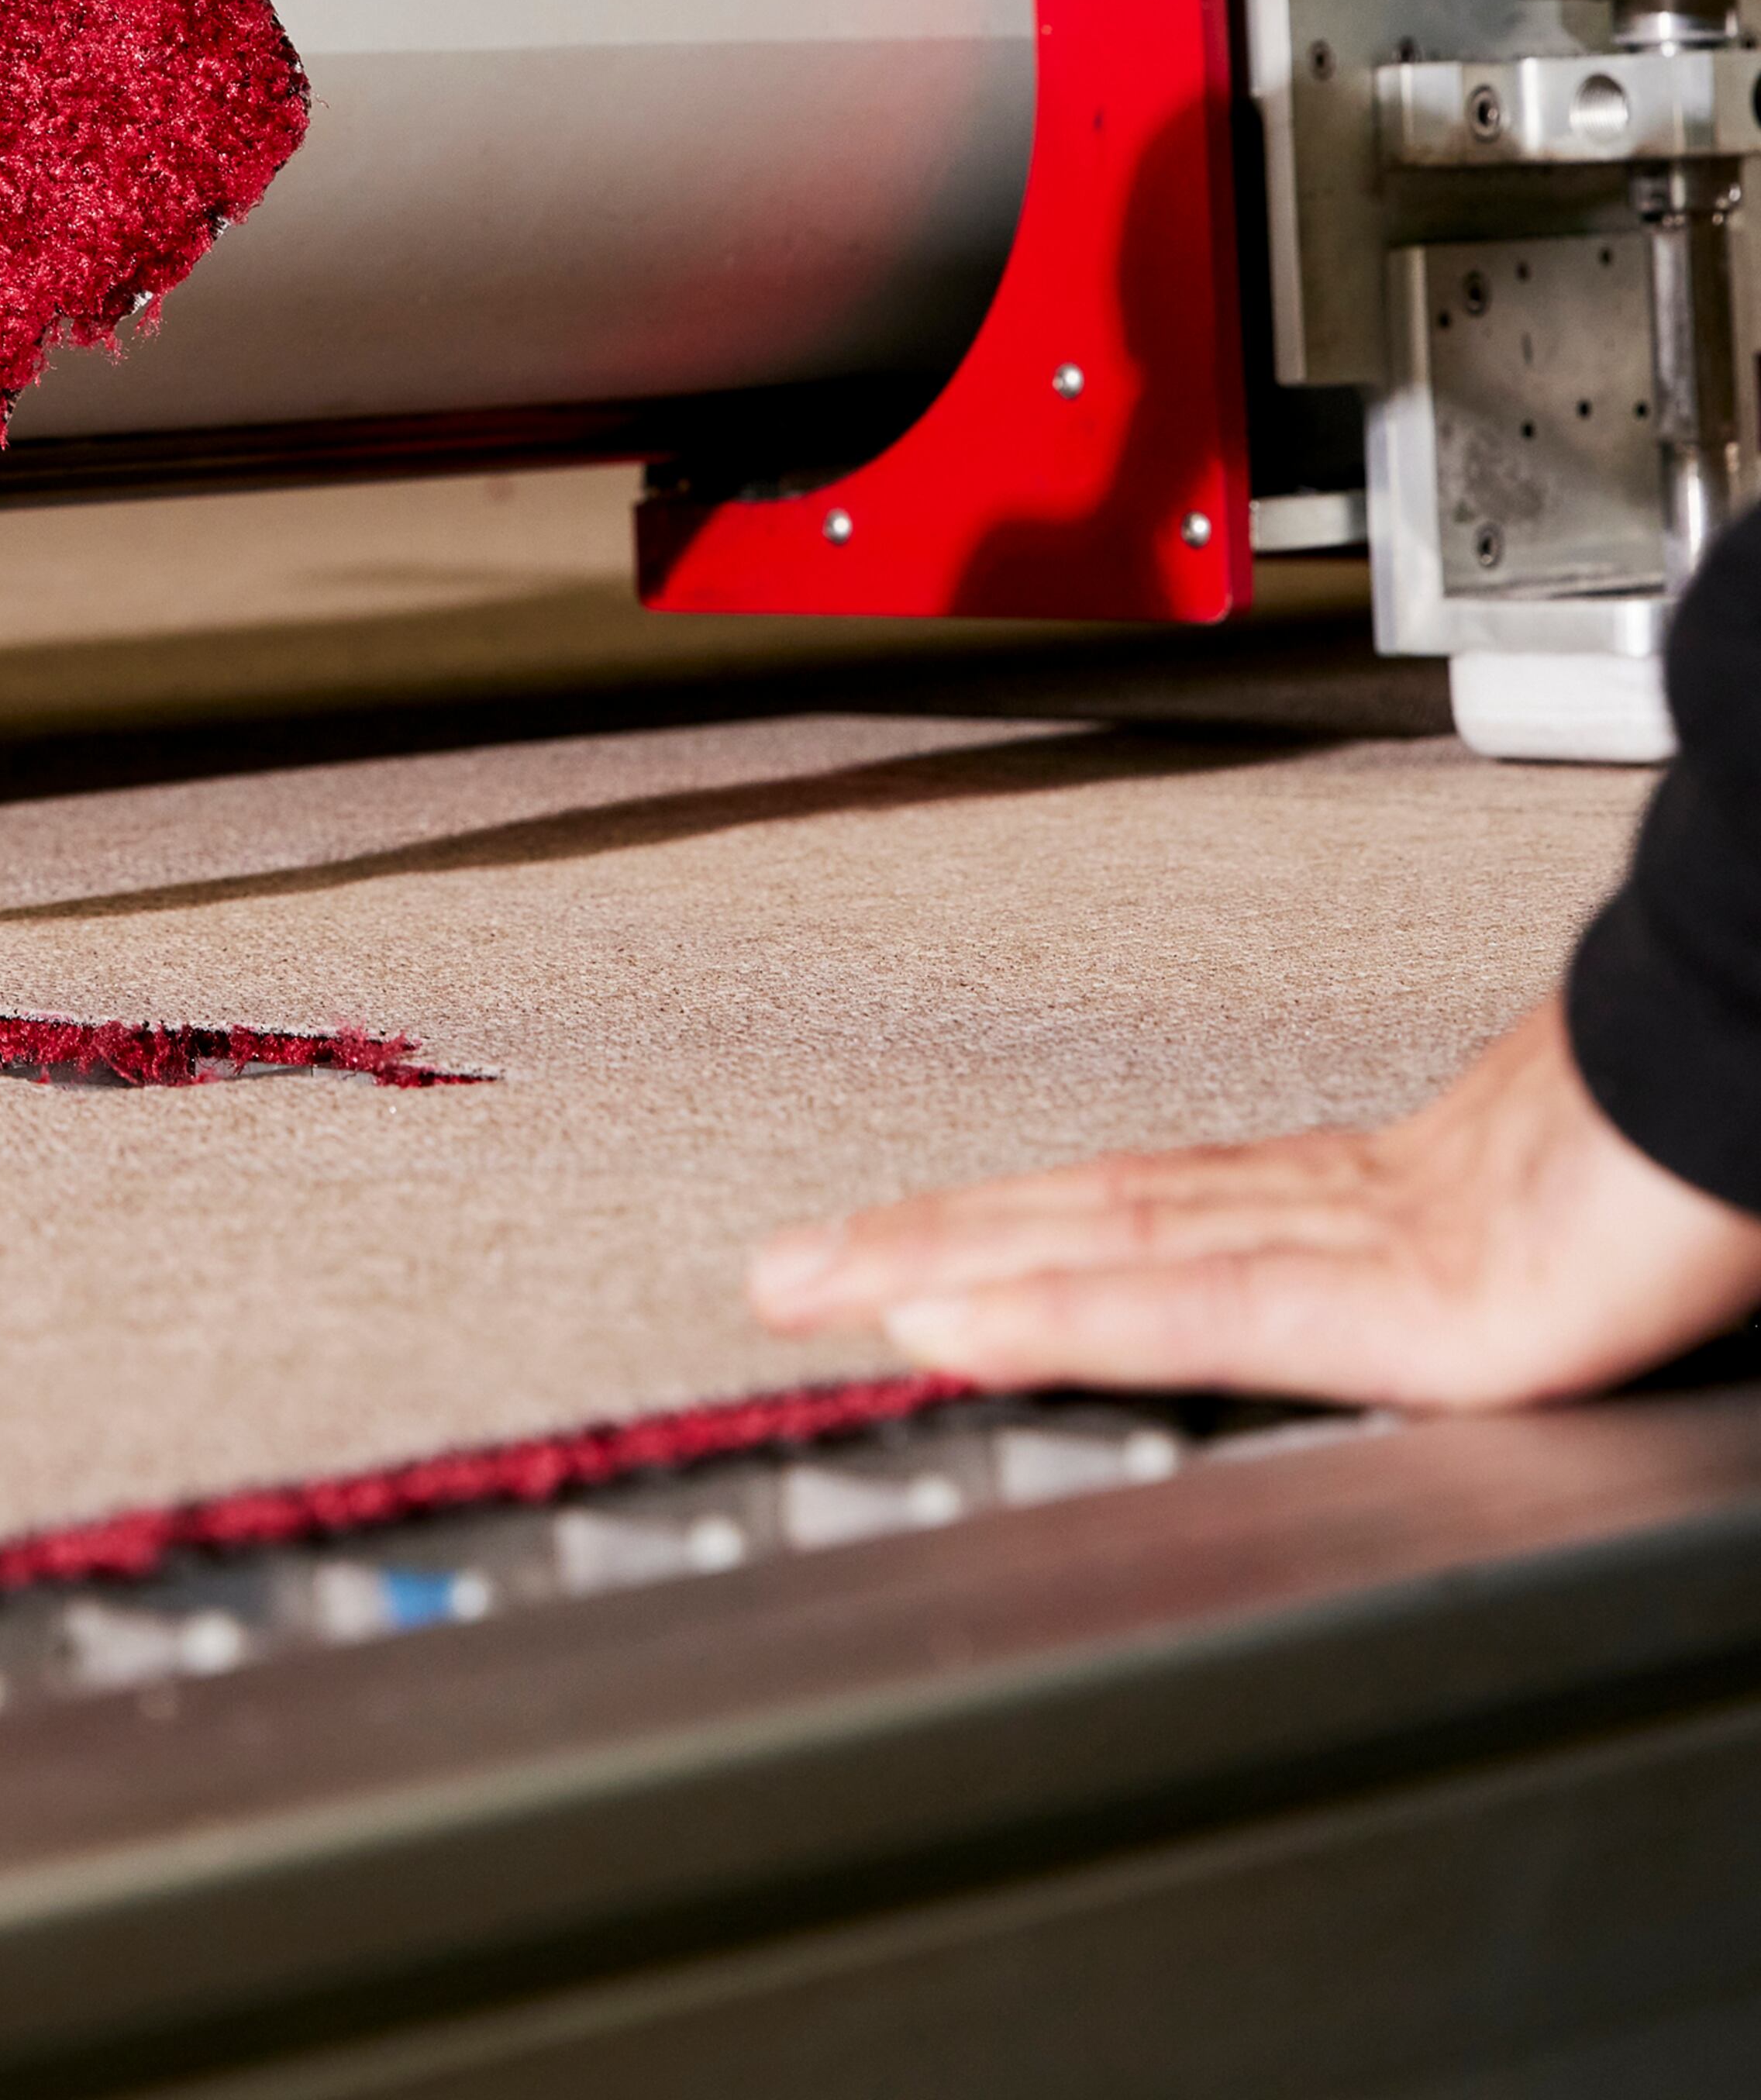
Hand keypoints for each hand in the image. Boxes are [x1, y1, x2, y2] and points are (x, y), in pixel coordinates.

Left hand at [746, 998, 1760, 1409]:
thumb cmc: (1689, 1139)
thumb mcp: (1548, 1215)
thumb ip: (1459, 1254)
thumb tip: (1445, 1277)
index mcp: (1373, 1193)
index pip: (1152, 1216)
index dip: (1023, 1233)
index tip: (909, 1249)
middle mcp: (1338, 1203)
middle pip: (1090, 1217)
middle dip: (928, 1243)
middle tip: (788, 1266)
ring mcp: (1363, 1242)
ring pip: (1103, 1250)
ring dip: (949, 1268)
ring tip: (822, 1286)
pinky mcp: (1407, 1307)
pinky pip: (1194, 1312)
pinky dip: (1062, 1315)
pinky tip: (960, 1319)